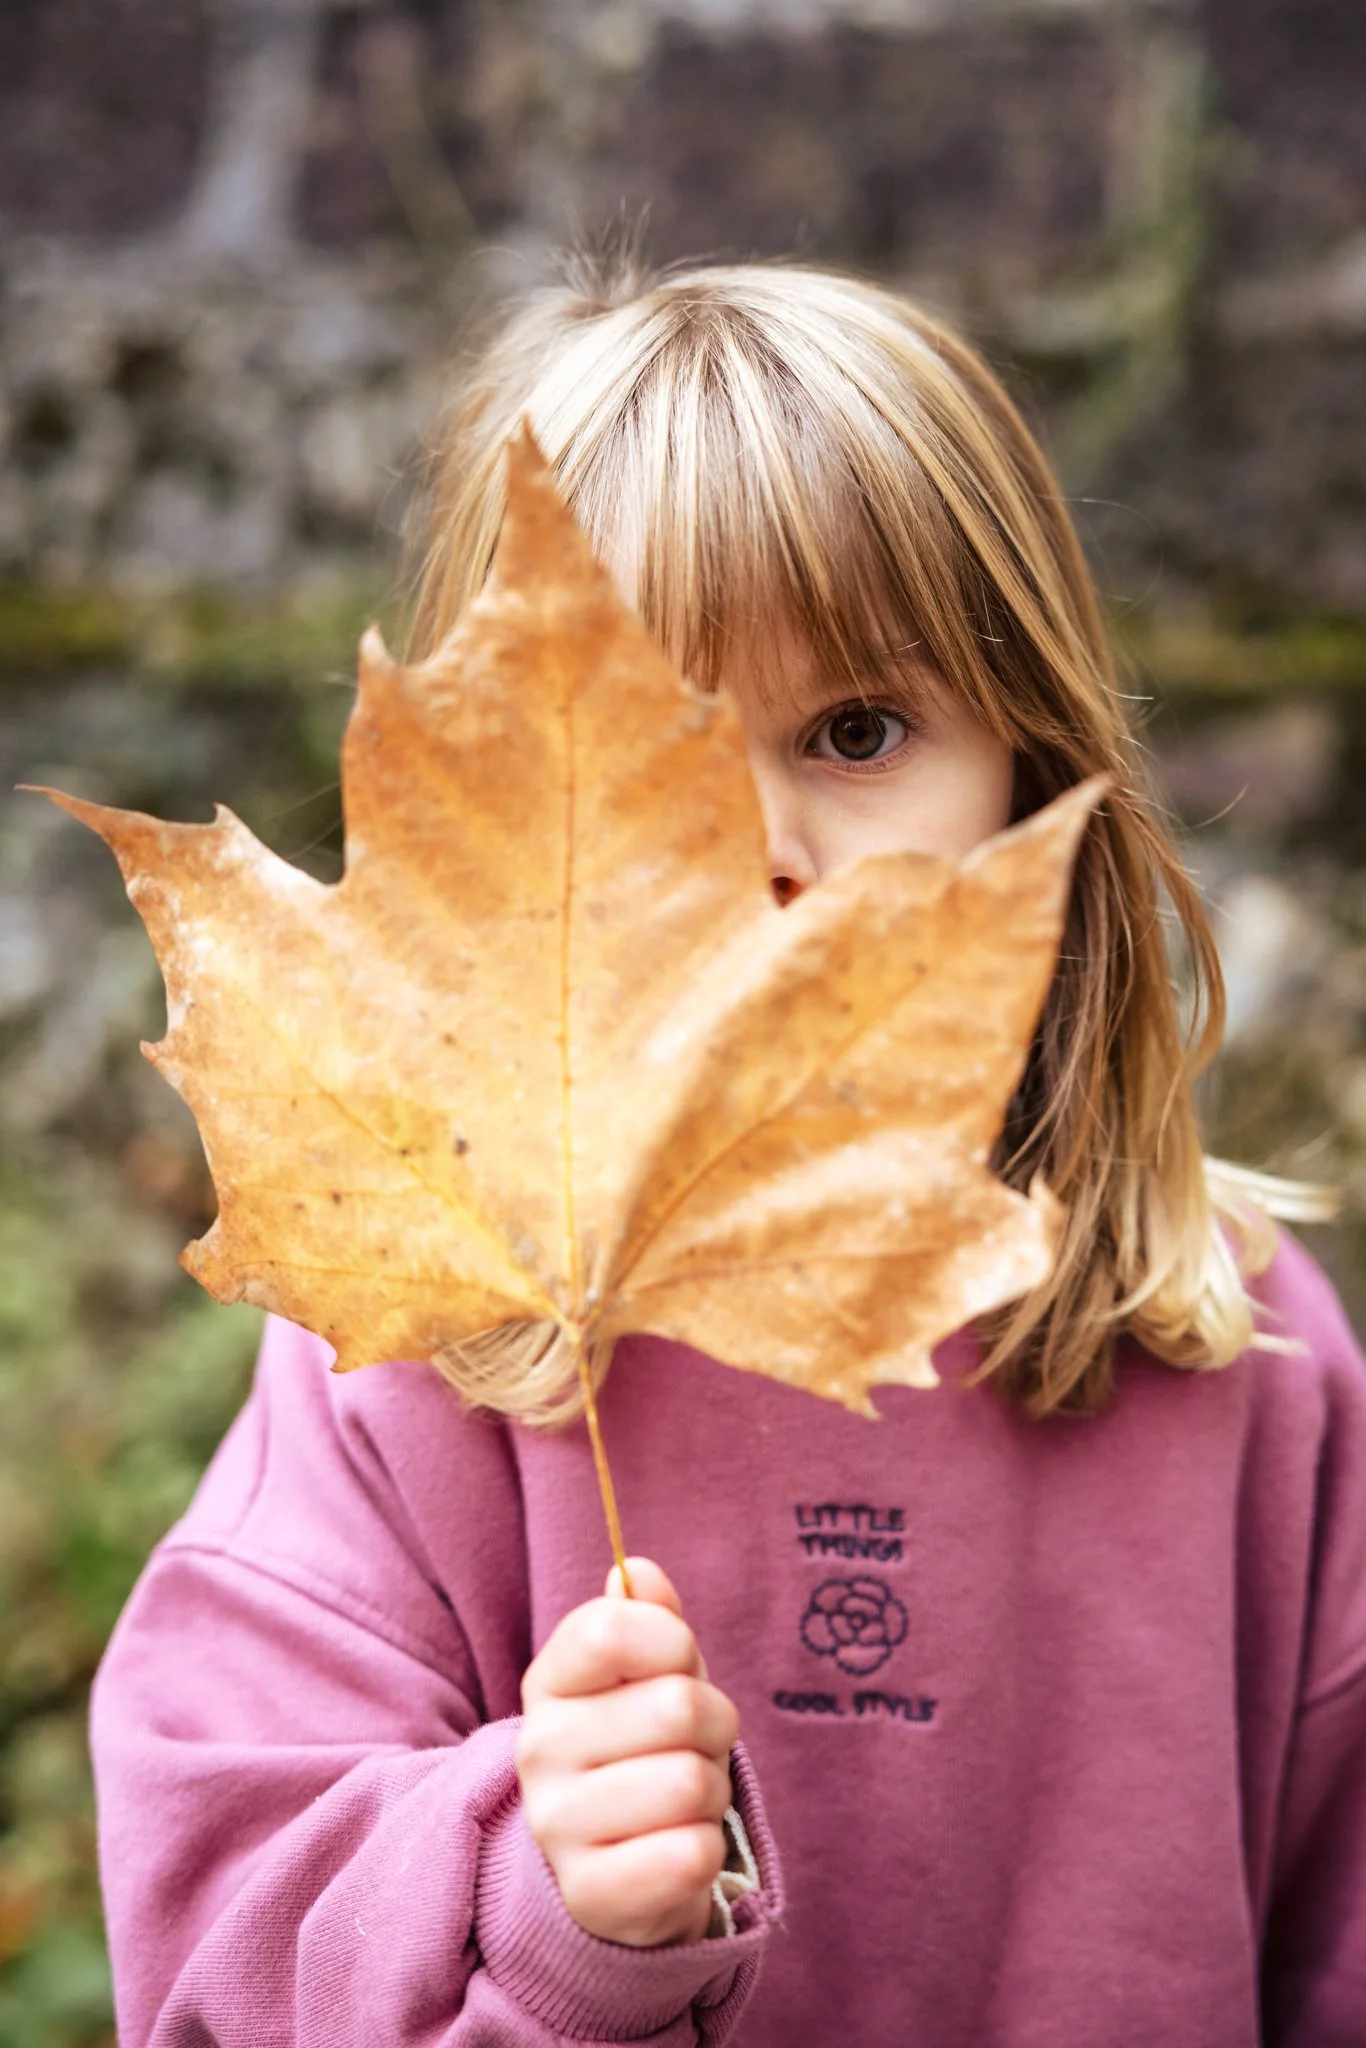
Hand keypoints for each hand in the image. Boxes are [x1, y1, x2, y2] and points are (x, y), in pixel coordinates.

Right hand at [517, 1557, 740, 1946]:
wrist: (615, 1869)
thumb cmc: (643, 1749)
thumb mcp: (649, 1677)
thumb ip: (649, 1620)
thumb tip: (637, 1569)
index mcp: (550, 1681)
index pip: (612, 1628)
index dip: (672, 1642)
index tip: (678, 1666)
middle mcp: (538, 1749)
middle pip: (677, 1705)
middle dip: (712, 1725)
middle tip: (690, 1747)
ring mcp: (557, 1826)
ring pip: (691, 1783)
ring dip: (711, 1792)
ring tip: (681, 1802)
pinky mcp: (590, 1895)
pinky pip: (691, 1855)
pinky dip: (704, 1851)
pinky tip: (675, 1850)